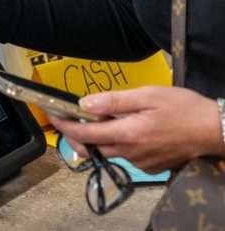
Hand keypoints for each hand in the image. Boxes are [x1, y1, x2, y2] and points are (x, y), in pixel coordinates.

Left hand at [48, 86, 224, 173]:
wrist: (215, 129)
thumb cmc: (184, 109)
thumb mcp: (147, 95)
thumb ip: (113, 101)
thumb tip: (84, 104)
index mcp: (128, 134)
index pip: (84, 134)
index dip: (64, 125)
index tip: (53, 115)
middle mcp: (132, 153)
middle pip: (92, 148)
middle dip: (75, 135)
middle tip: (69, 119)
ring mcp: (142, 162)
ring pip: (109, 152)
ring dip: (97, 138)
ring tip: (99, 119)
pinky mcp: (151, 166)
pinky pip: (126, 156)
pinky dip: (117, 143)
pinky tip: (124, 128)